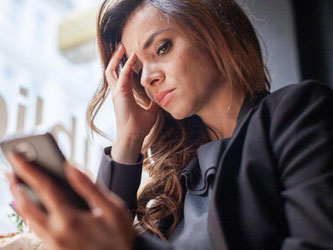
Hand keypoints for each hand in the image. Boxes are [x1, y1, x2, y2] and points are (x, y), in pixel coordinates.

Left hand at [7, 154, 135, 249]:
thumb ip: (90, 187)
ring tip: (18, 184)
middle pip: (26, 205)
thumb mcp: (113, 208)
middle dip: (16, 185)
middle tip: (11, 169)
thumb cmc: (120, 235)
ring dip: (20, 199)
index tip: (16, 155)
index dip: (28, 169)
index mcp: (70, 219)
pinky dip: (30, 214)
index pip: (44, 188)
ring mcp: (53, 244)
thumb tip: (70, 166)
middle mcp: (56, 233)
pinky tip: (34, 205)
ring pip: (28, 219)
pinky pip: (36, 229)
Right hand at [106, 44, 158, 139]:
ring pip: (112, 70)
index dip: (126, 66)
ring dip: (117, 58)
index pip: (122, 76)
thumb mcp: (151, 111)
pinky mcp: (119, 93)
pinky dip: (127, 65)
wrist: (134, 135)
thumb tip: (160, 98)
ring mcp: (117, 92)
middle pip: (113, 70)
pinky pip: (122, 75)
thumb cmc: (140, 126)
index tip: (132, 56)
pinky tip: (133, 57)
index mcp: (124, 94)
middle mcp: (118, 92)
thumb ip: (153, 103)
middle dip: (116, 58)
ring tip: (122, 47)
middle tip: (122, 46)